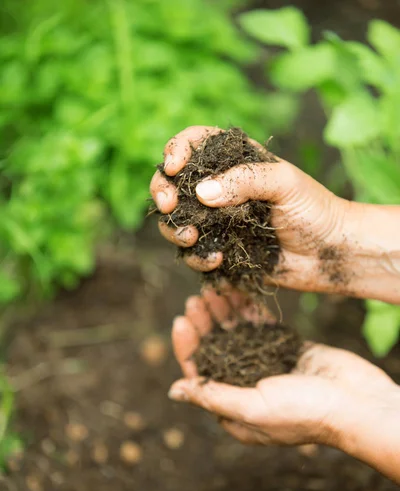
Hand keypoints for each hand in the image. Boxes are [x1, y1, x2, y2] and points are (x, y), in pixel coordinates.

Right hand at [150, 126, 352, 287]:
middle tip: (168, 207)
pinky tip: (217, 260)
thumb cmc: (315, 210)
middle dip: (162, 192)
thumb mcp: (285, 183)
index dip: (176, 151)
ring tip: (191, 238)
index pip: (193, 144)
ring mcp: (218, 223)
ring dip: (175, 230)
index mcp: (234, 162)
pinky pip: (194, 255)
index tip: (175, 168)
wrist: (330, 254)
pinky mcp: (221, 251)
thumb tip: (201, 193)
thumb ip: (245, 181)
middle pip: (173, 184)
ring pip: (177, 222)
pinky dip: (198, 259)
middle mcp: (221, 190)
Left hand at [169, 288, 399, 481]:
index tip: (181, 320)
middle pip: (216, 350)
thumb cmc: (306, 413)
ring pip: (236, 335)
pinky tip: (238, 292)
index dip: (189, 346)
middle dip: (204, 324)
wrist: (358, 402)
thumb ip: (213, 396)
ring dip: (224, 313)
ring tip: (213, 290)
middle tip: (196, 298)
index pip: (200, 373)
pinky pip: (260, 326)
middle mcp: (247, 386)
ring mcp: (267, 365)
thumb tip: (174, 391)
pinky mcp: (285, 348)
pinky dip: (248, 310)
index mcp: (234, 409)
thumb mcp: (253, 408)